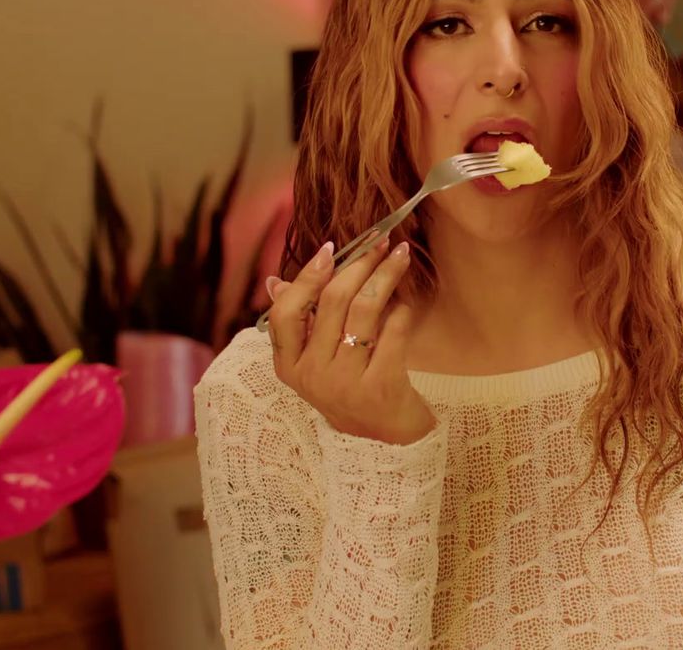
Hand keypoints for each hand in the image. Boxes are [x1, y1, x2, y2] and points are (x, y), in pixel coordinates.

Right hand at [264, 238, 435, 445]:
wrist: (386, 440)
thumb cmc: (350, 389)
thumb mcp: (316, 362)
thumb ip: (298, 323)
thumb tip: (275, 282)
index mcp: (289, 367)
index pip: (284, 314)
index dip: (307, 277)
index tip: (330, 249)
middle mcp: (312, 376)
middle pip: (332, 302)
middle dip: (359, 264)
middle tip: (380, 242)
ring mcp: (345, 384)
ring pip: (365, 310)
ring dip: (385, 275)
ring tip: (400, 256)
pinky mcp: (380, 387)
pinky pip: (394, 331)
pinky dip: (403, 311)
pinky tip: (407, 305)